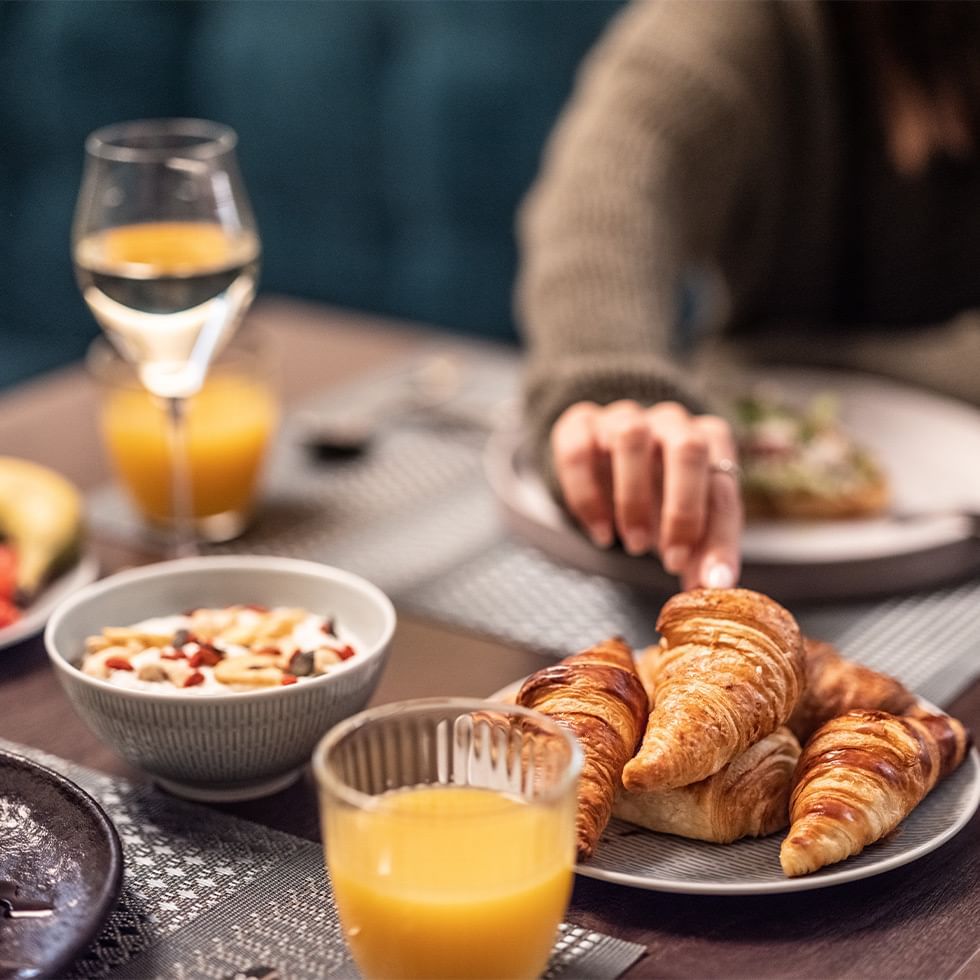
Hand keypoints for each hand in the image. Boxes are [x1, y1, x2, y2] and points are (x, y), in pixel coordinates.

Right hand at [550, 400, 742, 589]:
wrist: (607, 455)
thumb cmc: (660, 492)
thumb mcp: (687, 521)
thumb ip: (703, 550)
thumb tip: (714, 587)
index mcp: (709, 440)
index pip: (723, 483)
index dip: (718, 534)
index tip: (707, 578)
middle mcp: (671, 421)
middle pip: (688, 448)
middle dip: (682, 510)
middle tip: (672, 560)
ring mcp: (624, 418)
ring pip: (632, 439)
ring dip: (634, 499)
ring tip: (635, 545)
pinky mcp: (580, 425)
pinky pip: (579, 452)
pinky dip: (587, 496)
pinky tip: (600, 532)